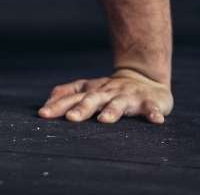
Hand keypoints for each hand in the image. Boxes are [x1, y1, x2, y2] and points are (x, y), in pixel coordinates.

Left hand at [38, 69, 172, 123]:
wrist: (145, 78)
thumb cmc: (112, 89)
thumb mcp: (89, 88)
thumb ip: (68, 93)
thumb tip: (47, 101)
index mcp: (93, 91)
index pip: (73, 98)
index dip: (58, 106)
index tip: (43, 114)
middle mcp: (109, 92)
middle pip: (93, 99)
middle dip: (82, 108)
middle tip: (71, 118)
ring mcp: (129, 96)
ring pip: (119, 104)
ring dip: (113, 111)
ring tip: (105, 120)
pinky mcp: (148, 101)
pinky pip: (151, 107)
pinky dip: (153, 113)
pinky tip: (156, 120)